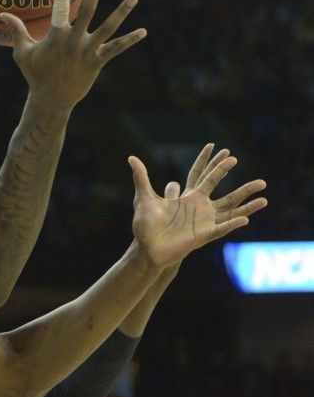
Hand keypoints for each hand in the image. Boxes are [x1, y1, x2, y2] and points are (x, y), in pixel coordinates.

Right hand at [1, 0, 146, 110]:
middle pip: (87, 12)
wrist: (51, 100)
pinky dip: (129, 41)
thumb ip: (16, 31)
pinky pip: (116, 49)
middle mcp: (73, 41)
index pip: (60, 8)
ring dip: (121, 12)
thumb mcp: (22, 53)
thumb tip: (3, 14)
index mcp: (56, 36)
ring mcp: (87, 51)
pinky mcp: (97, 62)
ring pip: (108, 28)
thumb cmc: (35, 75)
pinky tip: (143, 32)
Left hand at [129, 144, 266, 266]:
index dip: (211, 162)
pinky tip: (244, 219)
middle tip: (241, 161)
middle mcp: (200, 207)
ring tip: (264, 196)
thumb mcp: (143, 199)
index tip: (222, 149)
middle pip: (222, 189)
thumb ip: (141, 178)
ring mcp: (204, 221)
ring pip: (231, 209)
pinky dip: (233, 224)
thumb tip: (131, 158)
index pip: (202, 175)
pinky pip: (222, 229)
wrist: (148, 248)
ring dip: (247, 203)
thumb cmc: (146, 225)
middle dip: (232, 176)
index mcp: (188, 196)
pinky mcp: (204, 235)